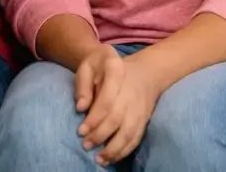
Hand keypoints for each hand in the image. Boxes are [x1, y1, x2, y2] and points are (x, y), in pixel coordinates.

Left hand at [74, 46, 163, 165]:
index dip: (94, 119)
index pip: (106, 101)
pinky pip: (136, 137)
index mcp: (118, 76)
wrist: (144, 71)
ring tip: (99, 159)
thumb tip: (80, 107)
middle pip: (117, 119)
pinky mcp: (145, 119)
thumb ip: (83, 84)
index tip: (80, 131)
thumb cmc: (108, 68)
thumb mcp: (90, 65)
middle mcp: (131, 94)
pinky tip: (112, 158)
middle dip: (100, 135)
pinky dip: (125, 150)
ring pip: (129, 132)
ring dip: (114, 148)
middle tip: (85, 145)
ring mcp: (140, 108)